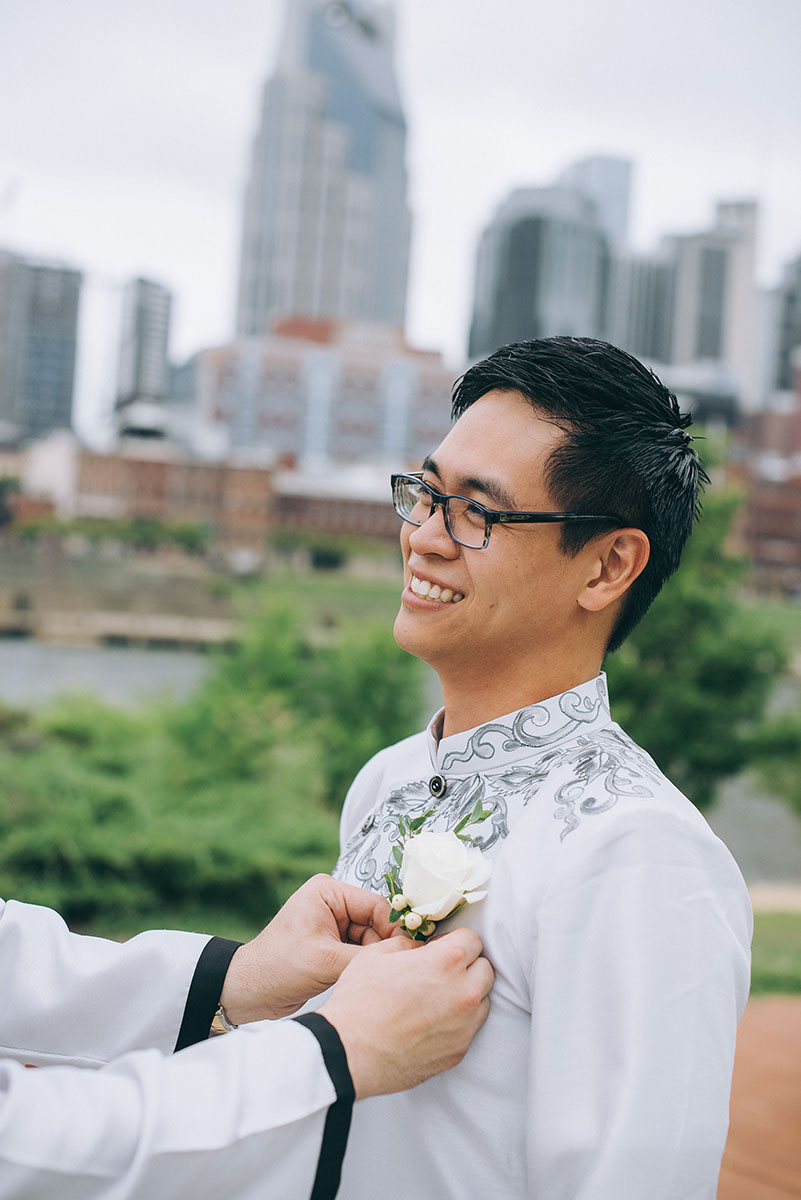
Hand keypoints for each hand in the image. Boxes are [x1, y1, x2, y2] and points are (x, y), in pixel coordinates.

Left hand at [220, 874, 395, 1023]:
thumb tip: (405, 957)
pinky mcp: (333, 943)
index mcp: (328, 892)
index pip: (377, 906)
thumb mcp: (326, 961)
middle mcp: (333, 902)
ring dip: (374, 959)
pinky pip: (361, 951)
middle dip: (383, 947)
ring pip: (372, 939)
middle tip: (393, 971)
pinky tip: (366, 980)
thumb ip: (367, 958)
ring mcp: (333, 923)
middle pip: (377, 923)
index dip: (395, 930)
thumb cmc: (277, 968)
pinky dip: (364, 965)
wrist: (249, 991)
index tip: (411, 952)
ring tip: (375, 978)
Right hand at [319, 927, 493, 1098]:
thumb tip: (422, 950)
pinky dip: (456, 1022)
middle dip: (466, 965)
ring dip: (466, 994)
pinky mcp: (458, 1052)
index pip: (473, 940)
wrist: (348, 1052)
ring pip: (482, 1000)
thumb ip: (410, 945)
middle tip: (440, 971)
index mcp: (447, 962)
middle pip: (484, 969)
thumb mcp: (377, 954)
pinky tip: (430, 1022)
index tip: (441, 948)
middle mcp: (464, 993)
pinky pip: (468, 1029)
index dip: (454, 940)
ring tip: (436, 998)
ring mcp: (464, 1026)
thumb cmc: (359, 1001)